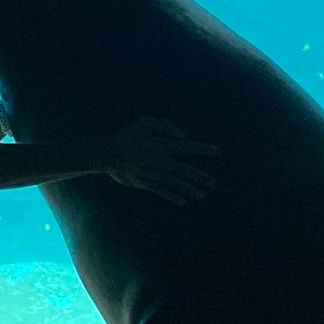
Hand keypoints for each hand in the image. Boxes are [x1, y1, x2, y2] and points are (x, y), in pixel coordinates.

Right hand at [103, 117, 217, 204]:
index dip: (202, 149)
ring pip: (175, 183)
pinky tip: (183, 201)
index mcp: (160, 145)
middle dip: (200, 176)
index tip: (217, 152)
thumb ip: (164, 125)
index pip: (186, 148)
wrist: (106, 154)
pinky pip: (161, 191)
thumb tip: (183, 134)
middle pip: (184, 170)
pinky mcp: (144, 183)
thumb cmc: (126, 136)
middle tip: (213, 182)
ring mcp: (152, 174)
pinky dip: (172, 196)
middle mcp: (159, 161)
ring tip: (202, 194)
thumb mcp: (143, 122)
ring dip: (189, 189)